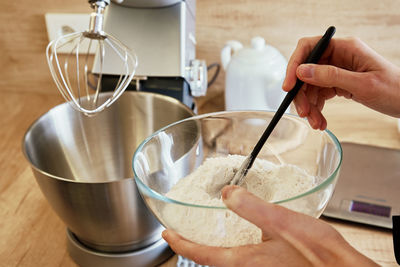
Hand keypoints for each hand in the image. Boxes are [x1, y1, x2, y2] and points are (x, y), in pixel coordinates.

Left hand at [162, 186, 377, 266]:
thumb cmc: (320, 256)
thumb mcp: (282, 223)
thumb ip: (252, 207)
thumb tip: (229, 194)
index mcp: (246, 260)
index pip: (202, 254)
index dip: (181, 243)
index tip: (168, 234)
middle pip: (211, 260)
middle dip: (195, 245)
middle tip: (184, 231)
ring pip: (227, 258)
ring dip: (213, 245)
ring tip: (207, 229)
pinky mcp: (272, 266)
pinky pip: (243, 257)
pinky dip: (233, 244)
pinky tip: (242, 232)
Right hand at [282, 37, 399, 129]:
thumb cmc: (395, 89)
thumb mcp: (362, 84)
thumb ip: (330, 76)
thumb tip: (302, 71)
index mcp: (345, 48)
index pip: (308, 48)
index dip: (294, 65)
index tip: (288, 86)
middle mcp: (339, 56)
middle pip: (307, 71)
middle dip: (302, 94)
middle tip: (303, 112)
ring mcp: (338, 69)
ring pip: (311, 86)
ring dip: (310, 106)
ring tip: (316, 123)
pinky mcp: (339, 82)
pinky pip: (320, 94)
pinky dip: (317, 108)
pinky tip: (320, 120)